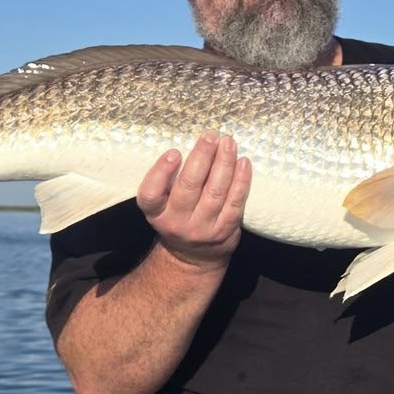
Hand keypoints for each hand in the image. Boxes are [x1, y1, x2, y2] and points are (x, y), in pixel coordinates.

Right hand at [137, 131, 251, 269]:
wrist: (193, 258)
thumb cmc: (177, 218)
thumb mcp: (162, 206)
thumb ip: (168, 182)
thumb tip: (192, 145)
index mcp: (156, 214)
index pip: (150, 194)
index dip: (161, 172)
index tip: (174, 152)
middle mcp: (176, 223)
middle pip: (189, 187)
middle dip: (202, 157)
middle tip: (211, 135)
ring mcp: (202, 229)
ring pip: (215, 192)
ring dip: (224, 163)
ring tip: (228, 142)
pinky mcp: (225, 231)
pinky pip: (235, 203)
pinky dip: (241, 181)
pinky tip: (243, 163)